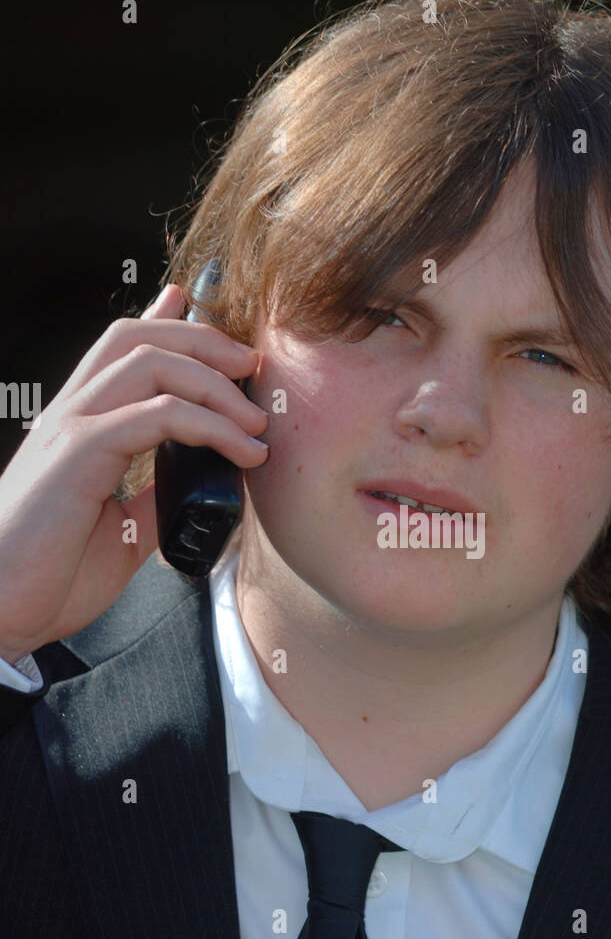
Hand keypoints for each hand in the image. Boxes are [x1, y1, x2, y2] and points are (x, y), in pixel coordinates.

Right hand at [0, 284, 268, 663]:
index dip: (172, 325)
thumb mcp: (122, 529)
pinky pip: (155, 415)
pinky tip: (240, 450)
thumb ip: (152, 495)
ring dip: (217, 385)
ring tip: (257, 422)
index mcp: (77, 426)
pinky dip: (208, 425)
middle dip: (206, 343)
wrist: (0, 613)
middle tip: (254, 369)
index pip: (123, 351)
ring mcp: (71, 428)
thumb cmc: (48, 577)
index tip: (223, 336)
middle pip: (139, 339)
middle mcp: (70, 414)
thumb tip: (195, 480)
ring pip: (152, 364)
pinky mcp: (78, 454)